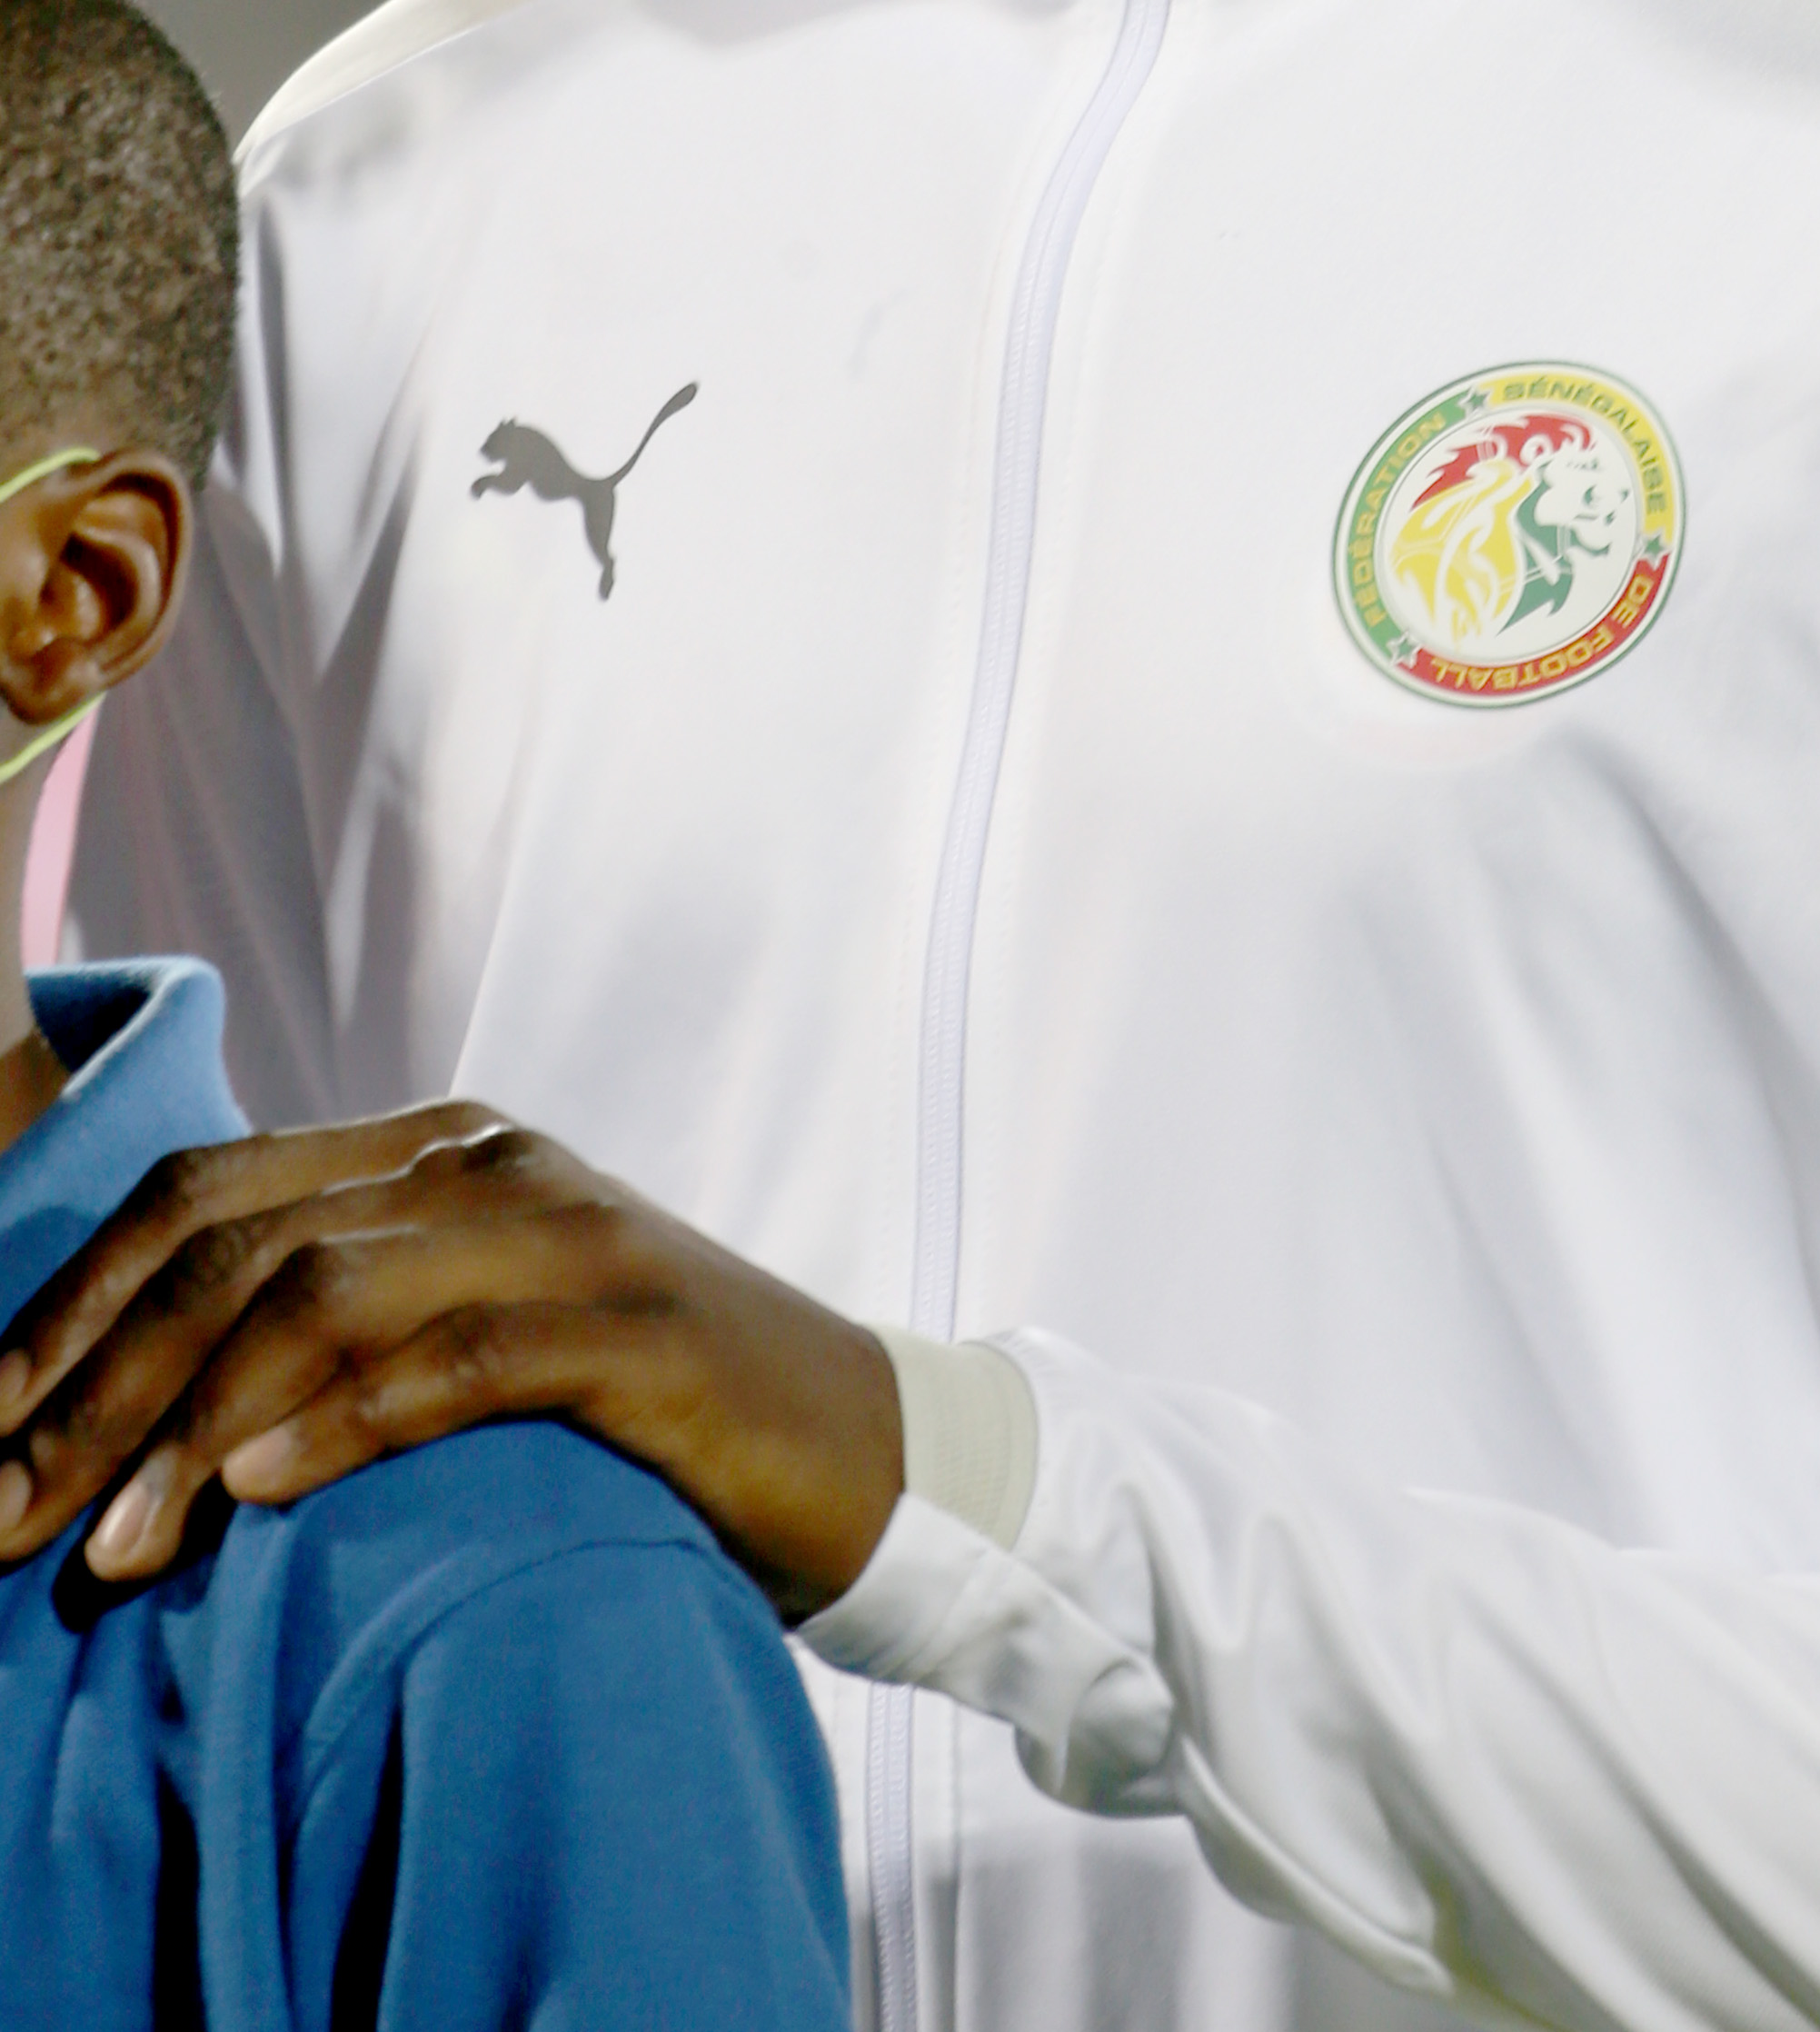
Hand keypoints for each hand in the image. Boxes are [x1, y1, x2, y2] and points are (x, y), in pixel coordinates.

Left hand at [0, 1106, 905, 1615]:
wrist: (859, 1440)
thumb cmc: (642, 1412)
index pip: (205, 1191)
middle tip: (4, 1514)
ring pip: (326, 1293)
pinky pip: (458, 1361)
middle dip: (96, 1384)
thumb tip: (135, 1428)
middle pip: (239, 1245)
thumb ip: (342, 1332)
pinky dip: (342, 1425)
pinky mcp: (634, 1332)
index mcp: (436, 1150)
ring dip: (192, 1425)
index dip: (72, 1305)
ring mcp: (567, 1237)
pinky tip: (258, 1495)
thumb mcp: (474, 1336)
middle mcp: (488, 1165)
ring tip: (112, 1544)